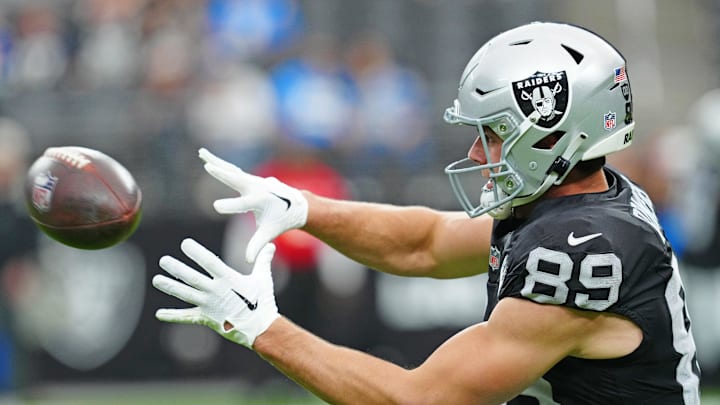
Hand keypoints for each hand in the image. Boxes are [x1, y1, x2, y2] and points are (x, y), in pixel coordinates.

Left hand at [153, 238, 279, 347]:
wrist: (260, 328)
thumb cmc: (262, 301)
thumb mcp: (263, 278)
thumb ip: (263, 260)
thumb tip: (271, 244)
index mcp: (228, 279)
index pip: (209, 262)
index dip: (196, 252)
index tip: (185, 243)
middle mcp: (215, 291)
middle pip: (192, 278)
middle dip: (176, 269)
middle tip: (163, 260)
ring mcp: (209, 305)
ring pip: (185, 295)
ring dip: (170, 287)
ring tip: (156, 280)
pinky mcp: (206, 318)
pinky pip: (187, 317)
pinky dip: (173, 316)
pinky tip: (159, 314)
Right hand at [199, 148, 308, 262]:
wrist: (296, 205)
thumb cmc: (281, 220)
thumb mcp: (269, 232)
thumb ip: (258, 245)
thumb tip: (248, 261)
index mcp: (261, 201)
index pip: (243, 204)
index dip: (230, 206)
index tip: (216, 206)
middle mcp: (257, 187)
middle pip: (236, 179)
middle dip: (223, 174)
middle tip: (208, 166)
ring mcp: (253, 180)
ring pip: (232, 170)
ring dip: (216, 161)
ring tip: (201, 153)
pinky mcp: (249, 178)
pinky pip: (232, 170)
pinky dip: (220, 164)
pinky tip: (207, 157)